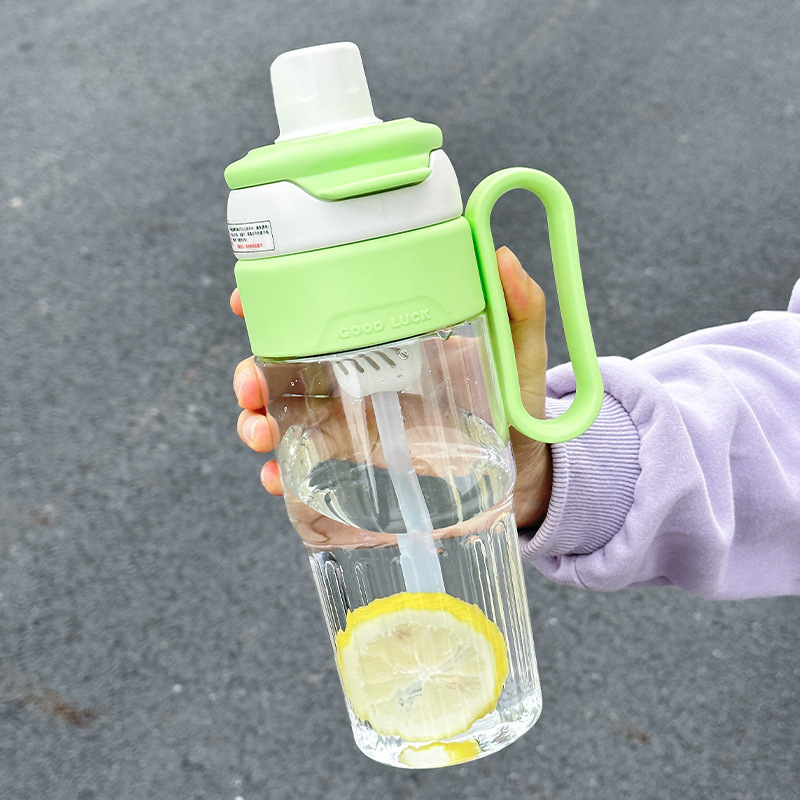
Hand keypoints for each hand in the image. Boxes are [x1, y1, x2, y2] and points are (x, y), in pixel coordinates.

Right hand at [231, 246, 552, 527]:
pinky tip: (277, 477)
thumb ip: (518, 313)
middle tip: (250, 388)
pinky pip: (308, 469)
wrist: (523, 478)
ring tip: (261, 433)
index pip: (321, 319)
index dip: (274, 307)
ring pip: (285, 417)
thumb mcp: (518, 360)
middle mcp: (361, 384)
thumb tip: (502, 256)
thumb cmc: (518, 414)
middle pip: (286, 369)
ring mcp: (354, 428)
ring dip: (256, 421)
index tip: (245, 303)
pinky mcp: (357, 471)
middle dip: (251, 373)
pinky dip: (282, 472)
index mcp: (387, 349)